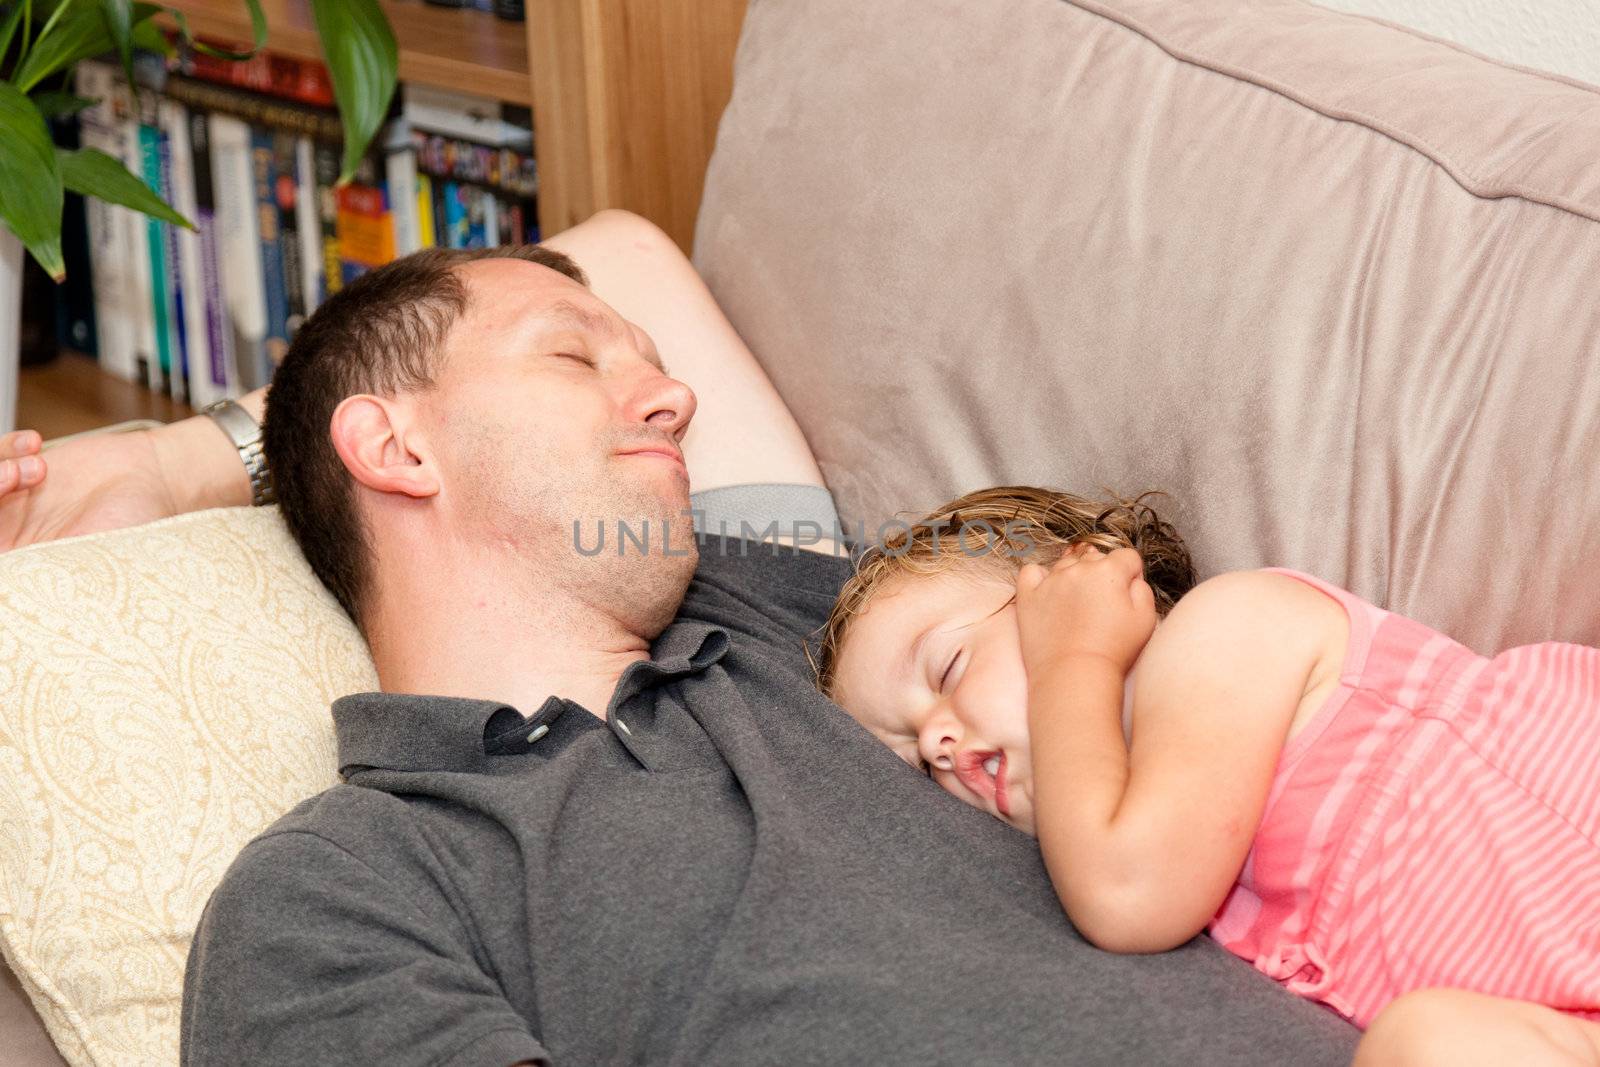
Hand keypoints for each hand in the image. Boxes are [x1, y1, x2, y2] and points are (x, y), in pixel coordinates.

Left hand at [0, 427, 179, 551]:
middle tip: (12, 478)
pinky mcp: (16, 471)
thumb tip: (13, 572)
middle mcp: (13, 538)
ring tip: (36, 467)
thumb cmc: (136, 521)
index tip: (1, 520)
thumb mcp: (93, 552)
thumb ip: (45, 563)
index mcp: (26, 568)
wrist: (153, 476)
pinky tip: (35, 446)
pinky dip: (6, 448)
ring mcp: (11, 505)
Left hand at [1014, 544, 1156, 678]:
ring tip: (1077, 606)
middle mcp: (1078, 569)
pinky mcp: (1029, 596)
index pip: (1126, 557)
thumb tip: (1132, 579)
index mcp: (1109, 571)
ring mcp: (1051, 581)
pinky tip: (1048, 592)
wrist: (1075, 674)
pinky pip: (1032, 571)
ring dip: (1074, 577)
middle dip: (1103, 575)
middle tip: (1102, 606)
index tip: (1126, 597)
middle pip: (1095, 558)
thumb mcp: (1146, 619)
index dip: (1131, 575)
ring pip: (1066, 563)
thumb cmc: (1114, 650)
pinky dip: (1040, 577)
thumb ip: (1142, 589)